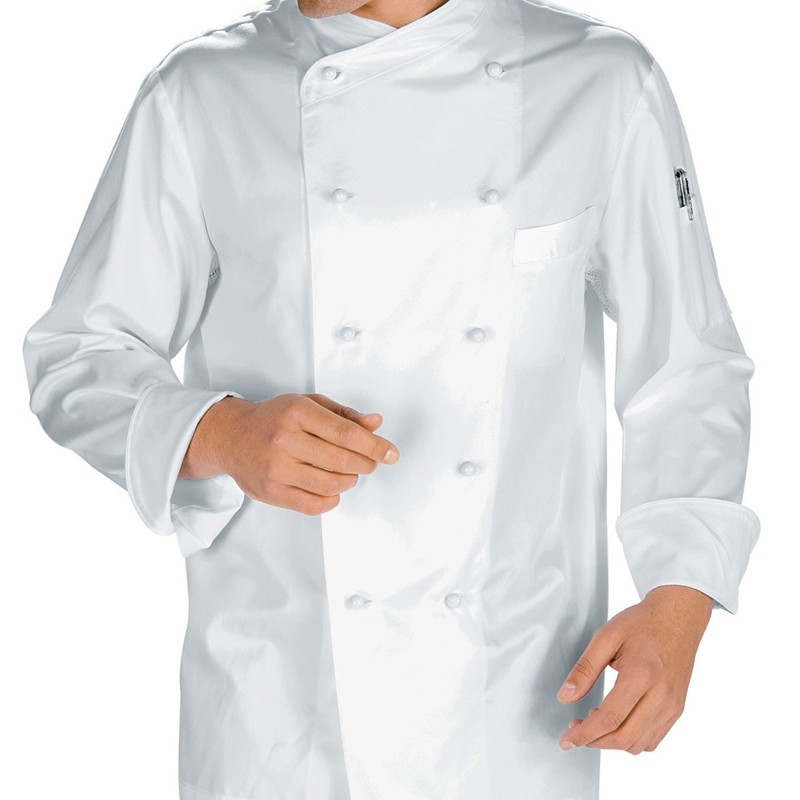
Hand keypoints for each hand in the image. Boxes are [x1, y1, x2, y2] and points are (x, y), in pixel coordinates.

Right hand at [180, 392, 399, 514]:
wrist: (231, 437)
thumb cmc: (275, 419)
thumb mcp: (309, 405)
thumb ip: (344, 415)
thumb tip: (376, 424)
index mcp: (297, 412)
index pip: (346, 433)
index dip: (374, 446)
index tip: (391, 453)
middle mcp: (284, 440)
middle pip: (341, 460)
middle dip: (365, 464)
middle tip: (371, 463)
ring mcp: (276, 468)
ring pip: (330, 484)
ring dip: (350, 481)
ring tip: (350, 473)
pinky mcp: (271, 492)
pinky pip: (313, 504)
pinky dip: (331, 499)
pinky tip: (332, 488)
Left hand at [556, 584, 713, 753]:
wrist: (678, 617)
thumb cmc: (642, 623)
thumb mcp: (606, 636)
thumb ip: (585, 668)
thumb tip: (565, 696)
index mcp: (642, 675)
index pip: (610, 718)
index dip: (585, 733)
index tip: (567, 739)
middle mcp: (662, 696)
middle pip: (624, 737)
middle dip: (595, 741)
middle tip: (575, 731)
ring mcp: (673, 706)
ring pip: (639, 744)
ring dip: (612, 742)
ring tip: (593, 722)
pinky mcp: (677, 709)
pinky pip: (653, 739)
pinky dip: (631, 740)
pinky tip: (617, 723)